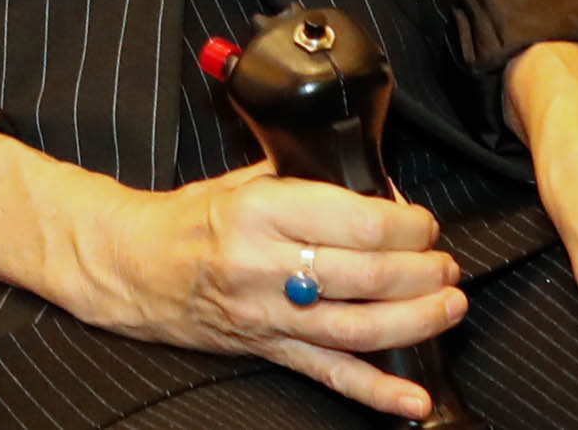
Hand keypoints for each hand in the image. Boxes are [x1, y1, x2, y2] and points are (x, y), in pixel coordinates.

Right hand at [0, 133, 467, 420]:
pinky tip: (412, 398)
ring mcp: (266, 313)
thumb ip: (306, 179)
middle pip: (364, 276)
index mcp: (263, 210)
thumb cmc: (189, 218)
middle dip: (420, 273)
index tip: (424, 224)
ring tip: (447, 309)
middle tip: (446, 266)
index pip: (353, 221)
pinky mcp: (265, 347)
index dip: (405, 226)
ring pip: (355, 327)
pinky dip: (375, 391)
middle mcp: (266, 265)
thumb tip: (371, 182)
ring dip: (412, 322)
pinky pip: (328, 373)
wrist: (130, 263)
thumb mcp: (245, 178)